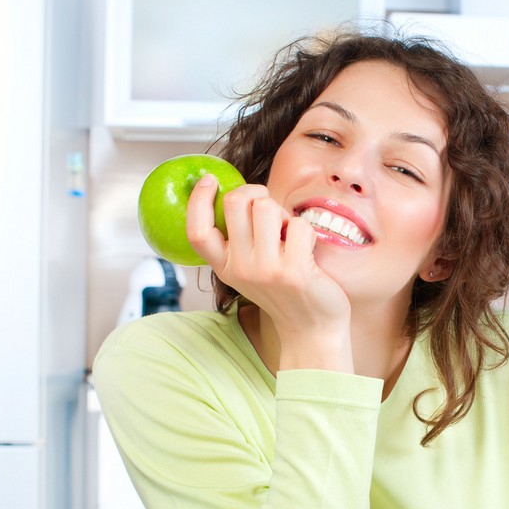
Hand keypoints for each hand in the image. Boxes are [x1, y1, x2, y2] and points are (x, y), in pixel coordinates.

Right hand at [185, 174, 352, 370]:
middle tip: (269, 207)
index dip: (198, 199)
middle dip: (256, 193)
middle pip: (235, 202)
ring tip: (289, 236)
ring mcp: (267, 270)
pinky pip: (299, 225)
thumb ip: (239, 240)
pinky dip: (306, 231)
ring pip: (267, 207)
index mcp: (224, 267)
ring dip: (283, 214)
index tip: (209, 179)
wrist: (312, 329)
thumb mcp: (251, 270)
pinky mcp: (295, 271)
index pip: (196, 231)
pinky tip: (307, 252)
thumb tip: (238, 194)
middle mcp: (240, 268)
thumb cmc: (284, 292)